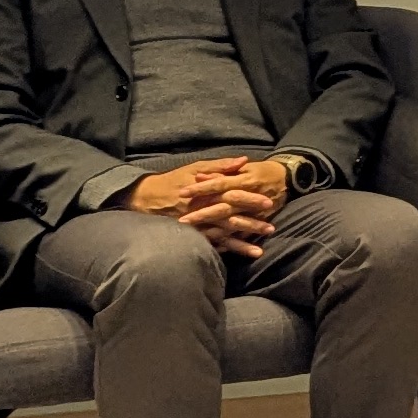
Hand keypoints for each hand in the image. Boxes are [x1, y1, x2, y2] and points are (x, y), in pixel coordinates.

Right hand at [128, 156, 288, 253]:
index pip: (234, 195)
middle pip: (231, 218)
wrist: (146, 197)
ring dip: (241, 244)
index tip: (268, 203)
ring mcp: (197, 224)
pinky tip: (236, 256)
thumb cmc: (174, 180)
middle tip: (271, 228)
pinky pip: (209, 244)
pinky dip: (222, 250)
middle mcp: (203, 209)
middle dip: (251, 224)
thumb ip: (221, 165)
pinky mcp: (190, 234)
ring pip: (222, 236)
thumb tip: (244, 161)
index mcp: (208, 191)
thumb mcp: (196, 167)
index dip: (251, 200)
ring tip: (259, 251)